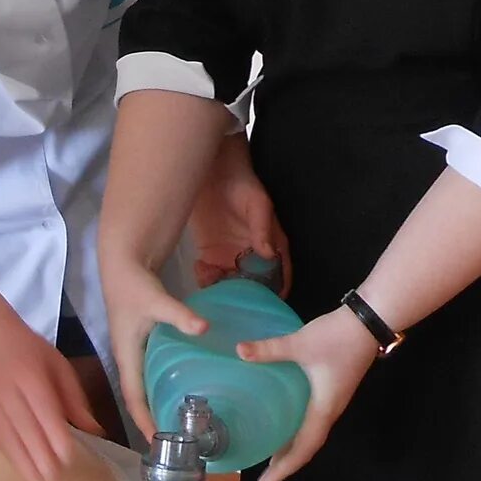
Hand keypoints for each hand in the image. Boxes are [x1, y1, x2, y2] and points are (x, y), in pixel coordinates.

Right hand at [0, 321, 102, 480]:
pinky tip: (20, 470)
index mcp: (32, 375)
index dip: (54, 434)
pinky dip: (9, 455)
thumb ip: (75, 398)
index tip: (67, 457)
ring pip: (8, 437)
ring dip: (23, 462)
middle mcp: (9, 390)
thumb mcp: (58, 365)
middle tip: (55, 480)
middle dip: (39, 455)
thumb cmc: (28, 350)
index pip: (44, 408)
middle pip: (25, 427)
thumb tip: (95, 429)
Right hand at [99, 251, 207, 442]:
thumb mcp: (156, 300)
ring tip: (185, 423)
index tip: (160, 445)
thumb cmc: (133, 284)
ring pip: (147, 387)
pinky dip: (167, 384)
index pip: (134, 399)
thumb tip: (204, 329)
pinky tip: (188, 387)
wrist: (123, 261)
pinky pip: (154, 372)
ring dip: (161, 404)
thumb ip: (179, 315)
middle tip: (180, 441)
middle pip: (141, 399)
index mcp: (127, 356)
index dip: (145, 422)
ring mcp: (136, 351)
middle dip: (155, 421)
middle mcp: (130, 359)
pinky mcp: (145, 342)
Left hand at [187, 139, 289, 294]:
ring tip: (216, 293)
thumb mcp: (257, 204)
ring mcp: (231, 256)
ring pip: (231, 285)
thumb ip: (263, 229)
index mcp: (271, 245)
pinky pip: (209, 275)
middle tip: (238, 308)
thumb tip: (270, 255)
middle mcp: (253, 256)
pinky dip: (206, 279)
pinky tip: (200, 272)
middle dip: (247, 299)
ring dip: (224, 292)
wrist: (211, 172)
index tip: (271, 308)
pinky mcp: (210, 253)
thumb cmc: (242, 184)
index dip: (278, 292)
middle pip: (254, 287)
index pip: (279, 275)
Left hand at [244, 305, 378, 480]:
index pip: (303, 449)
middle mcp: (329, 411)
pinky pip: (313, 420)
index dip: (284, 470)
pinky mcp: (332, 390)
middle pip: (307, 447)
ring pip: (310, 435)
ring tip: (270, 458)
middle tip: (263, 480)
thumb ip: (270, 349)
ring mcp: (332, 401)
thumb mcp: (301, 344)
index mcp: (323, 409)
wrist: (369, 321)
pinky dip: (297, 431)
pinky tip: (284, 424)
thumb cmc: (338, 337)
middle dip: (285, 464)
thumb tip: (239, 352)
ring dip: (291, 449)